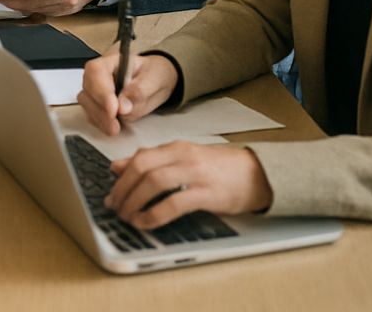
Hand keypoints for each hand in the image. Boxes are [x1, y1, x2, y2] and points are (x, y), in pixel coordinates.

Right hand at [77, 51, 178, 134]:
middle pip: (88, 89)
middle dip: (101, 110)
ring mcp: (95, 89)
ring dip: (100, 119)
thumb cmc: (153, 74)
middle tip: (115, 125)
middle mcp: (99, 74)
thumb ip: (139, 91)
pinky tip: (112, 127)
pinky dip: (100, 123)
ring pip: (86, 103)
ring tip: (116, 128)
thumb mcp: (155, 78)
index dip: (102, 91)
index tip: (113, 109)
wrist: (154, 82)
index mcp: (112, 61)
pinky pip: (91, 114)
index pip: (97, 71)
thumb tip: (123, 105)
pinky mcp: (96, 103)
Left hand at [104, 142, 273, 230]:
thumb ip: (154, 162)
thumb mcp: (186, 159)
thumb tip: (118, 167)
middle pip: (141, 168)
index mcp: (177, 147)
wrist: (260, 174)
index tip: (112, 193)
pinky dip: (154, 214)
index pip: (140, 157)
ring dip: (133, 202)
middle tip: (114, 207)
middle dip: (122, 190)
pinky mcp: (208, 194)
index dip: (121, 176)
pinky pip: (173, 203)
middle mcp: (184, 156)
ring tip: (127, 217)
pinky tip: (145, 223)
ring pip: (153, 182)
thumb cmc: (221, 169)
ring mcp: (196, 174)